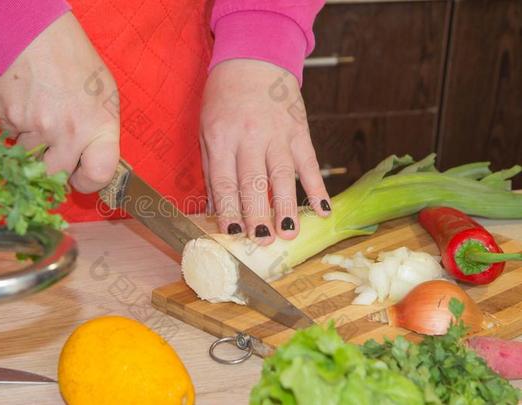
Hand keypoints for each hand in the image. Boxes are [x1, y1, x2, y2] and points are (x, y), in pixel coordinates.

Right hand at [0, 12, 118, 192]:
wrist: (35, 33)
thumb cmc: (78, 63)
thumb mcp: (107, 96)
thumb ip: (102, 133)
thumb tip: (94, 165)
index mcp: (99, 126)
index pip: (99, 175)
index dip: (90, 181)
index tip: (82, 175)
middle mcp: (68, 132)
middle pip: (55, 175)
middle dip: (55, 168)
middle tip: (57, 150)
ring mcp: (35, 127)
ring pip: (30, 156)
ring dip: (34, 145)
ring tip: (43, 114)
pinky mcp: (8, 118)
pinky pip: (11, 136)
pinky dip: (17, 127)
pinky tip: (27, 104)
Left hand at [200, 59, 330, 244]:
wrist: (253, 60)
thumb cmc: (224, 100)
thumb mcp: (207, 131)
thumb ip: (213, 171)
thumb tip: (214, 210)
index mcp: (222, 137)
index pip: (225, 181)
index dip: (229, 209)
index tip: (233, 234)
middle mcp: (250, 137)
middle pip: (255, 182)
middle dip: (258, 214)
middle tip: (262, 241)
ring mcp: (278, 133)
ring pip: (283, 176)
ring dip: (287, 206)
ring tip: (289, 233)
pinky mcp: (299, 131)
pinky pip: (309, 163)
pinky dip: (318, 187)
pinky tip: (325, 209)